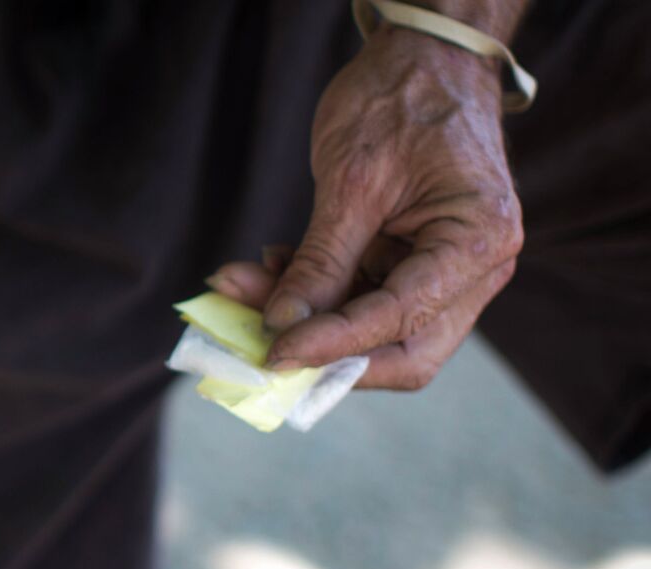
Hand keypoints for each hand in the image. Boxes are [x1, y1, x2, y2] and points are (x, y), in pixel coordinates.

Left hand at [223, 25, 521, 389]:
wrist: (422, 59)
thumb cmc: (401, 101)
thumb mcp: (353, 180)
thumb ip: (322, 260)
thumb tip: (283, 325)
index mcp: (480, 242)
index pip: (403, 318)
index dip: (334, 345)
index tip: (274, 353)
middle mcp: (476, 268)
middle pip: (403, 350)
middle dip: (326, 352)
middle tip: (257, 343)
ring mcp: (445, 271)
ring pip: (373, 329)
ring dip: (307, 318)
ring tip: (243, 288)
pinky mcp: (411, 264)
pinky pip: (361, 299)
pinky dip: (314, 293)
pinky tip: (271, 269)